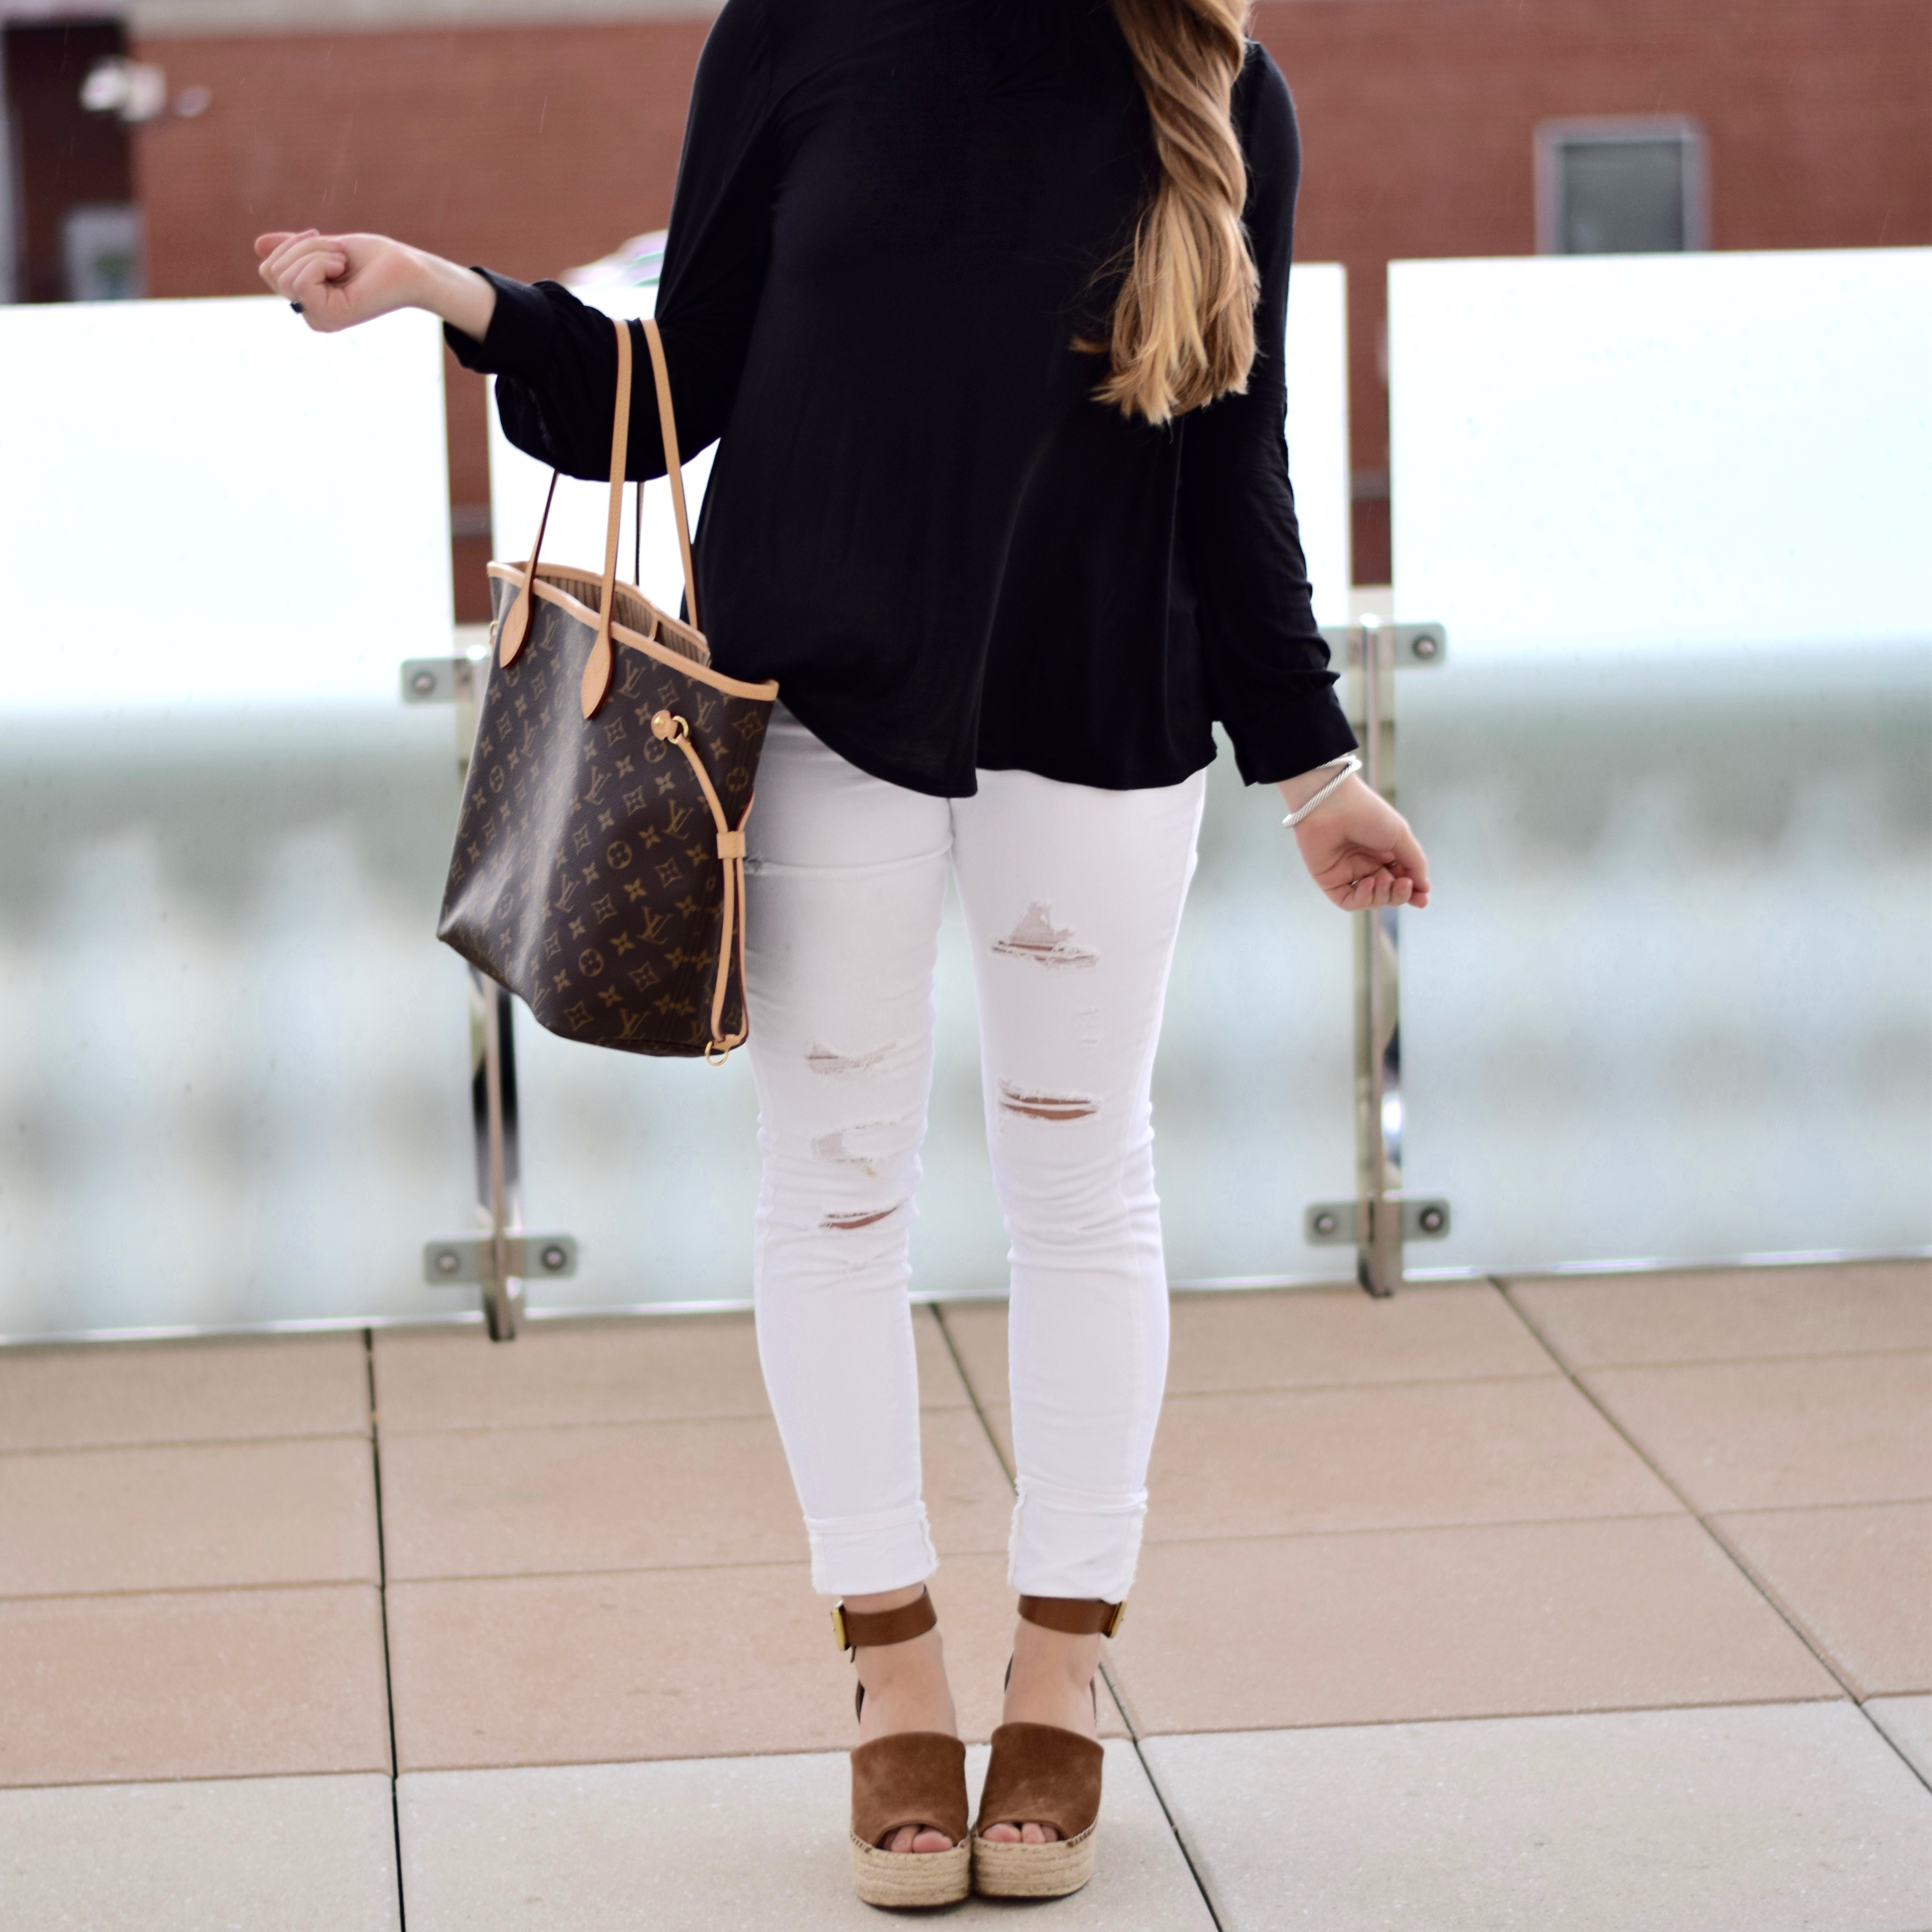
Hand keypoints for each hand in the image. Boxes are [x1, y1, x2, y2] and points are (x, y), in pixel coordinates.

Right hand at [253, 230, 495, 338]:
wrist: (408, 267)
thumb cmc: (373, 259)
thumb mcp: (323, 247)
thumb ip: (293, 250)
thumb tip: (257, 244)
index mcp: (308, 302)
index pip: (268, 270)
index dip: (291, 246)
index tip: (326, 245)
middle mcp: (312, 316)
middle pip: (272, 271)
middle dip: (302, 247)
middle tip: (338, 254)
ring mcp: (321, 319)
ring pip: (285, 275)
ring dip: (314, 251)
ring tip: (343, 261)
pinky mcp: (333, 317)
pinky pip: (300, 282)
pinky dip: (319, 262)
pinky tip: (343, 268)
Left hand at [1278, 770, 1431, 910]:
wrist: (1332, 804)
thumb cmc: (1367, 813)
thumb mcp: (1400, 835)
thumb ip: (1414, 862)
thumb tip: (1424, 887)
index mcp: (1384, 852)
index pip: (1401, 879)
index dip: (1413, 892)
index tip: (1423, 899)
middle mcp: (1366, 864)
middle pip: (1388, 893)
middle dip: (1400, 895)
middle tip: (1405, 885)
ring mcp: (1348, 873)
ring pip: (1371, 900)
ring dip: (1383, 896)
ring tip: (1385, 880)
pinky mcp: (1330, 880)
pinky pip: (1348, 901)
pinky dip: (1363, 899)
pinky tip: (1368, 883)